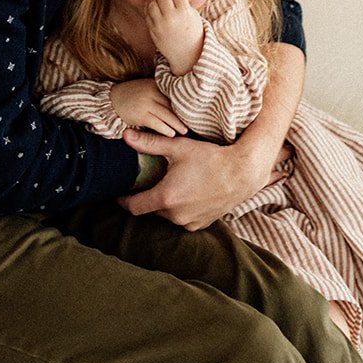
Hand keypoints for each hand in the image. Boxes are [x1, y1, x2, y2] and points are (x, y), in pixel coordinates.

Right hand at [109, 78, 188, 136]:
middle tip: (195, 123)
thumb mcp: (148, 88)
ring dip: (177, 124)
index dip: (185, 104)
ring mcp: (146, 102)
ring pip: (167, 114)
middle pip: (173, 105)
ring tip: (186, 131)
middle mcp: (152, 91)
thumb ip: (162, 92)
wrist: (111, 100)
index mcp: (156, 84)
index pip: (174, 94)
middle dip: (184, 115)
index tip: (196, 111)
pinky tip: (172, 134)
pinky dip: (165, 129)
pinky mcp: (141, 114)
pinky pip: (156, 123)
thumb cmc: (134, 96)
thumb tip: (181, 102)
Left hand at [118, 127, 262, 229]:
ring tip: (172, 184)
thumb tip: (125, 137)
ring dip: (165, 203)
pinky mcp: (201, 224)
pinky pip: (182, 219)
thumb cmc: (210, 158)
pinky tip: (187, 193)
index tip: (120, 194)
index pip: (134, 207)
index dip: (124, 201)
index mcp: (166, 198)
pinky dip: (180, 209)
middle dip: (149, 196)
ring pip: (167, 215)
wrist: (242, 173)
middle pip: (151, 209)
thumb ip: (150, 143)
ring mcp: (189, 222)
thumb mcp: (178, 147)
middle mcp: (176, 215)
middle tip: (151, 180)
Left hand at [144, 0, 203, 74]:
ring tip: (160, 6)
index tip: (178, 1)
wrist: (187, 53)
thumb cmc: (191, 30)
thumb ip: (182, 3)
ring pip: (151, 3)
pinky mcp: (153, 30)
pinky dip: (149, 10)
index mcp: (184, 13)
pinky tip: (156, 13)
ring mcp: (160, 25)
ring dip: (155, 2)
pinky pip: (147, 14)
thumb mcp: (193, 15)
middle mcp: (171, 18)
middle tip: (167, 1)